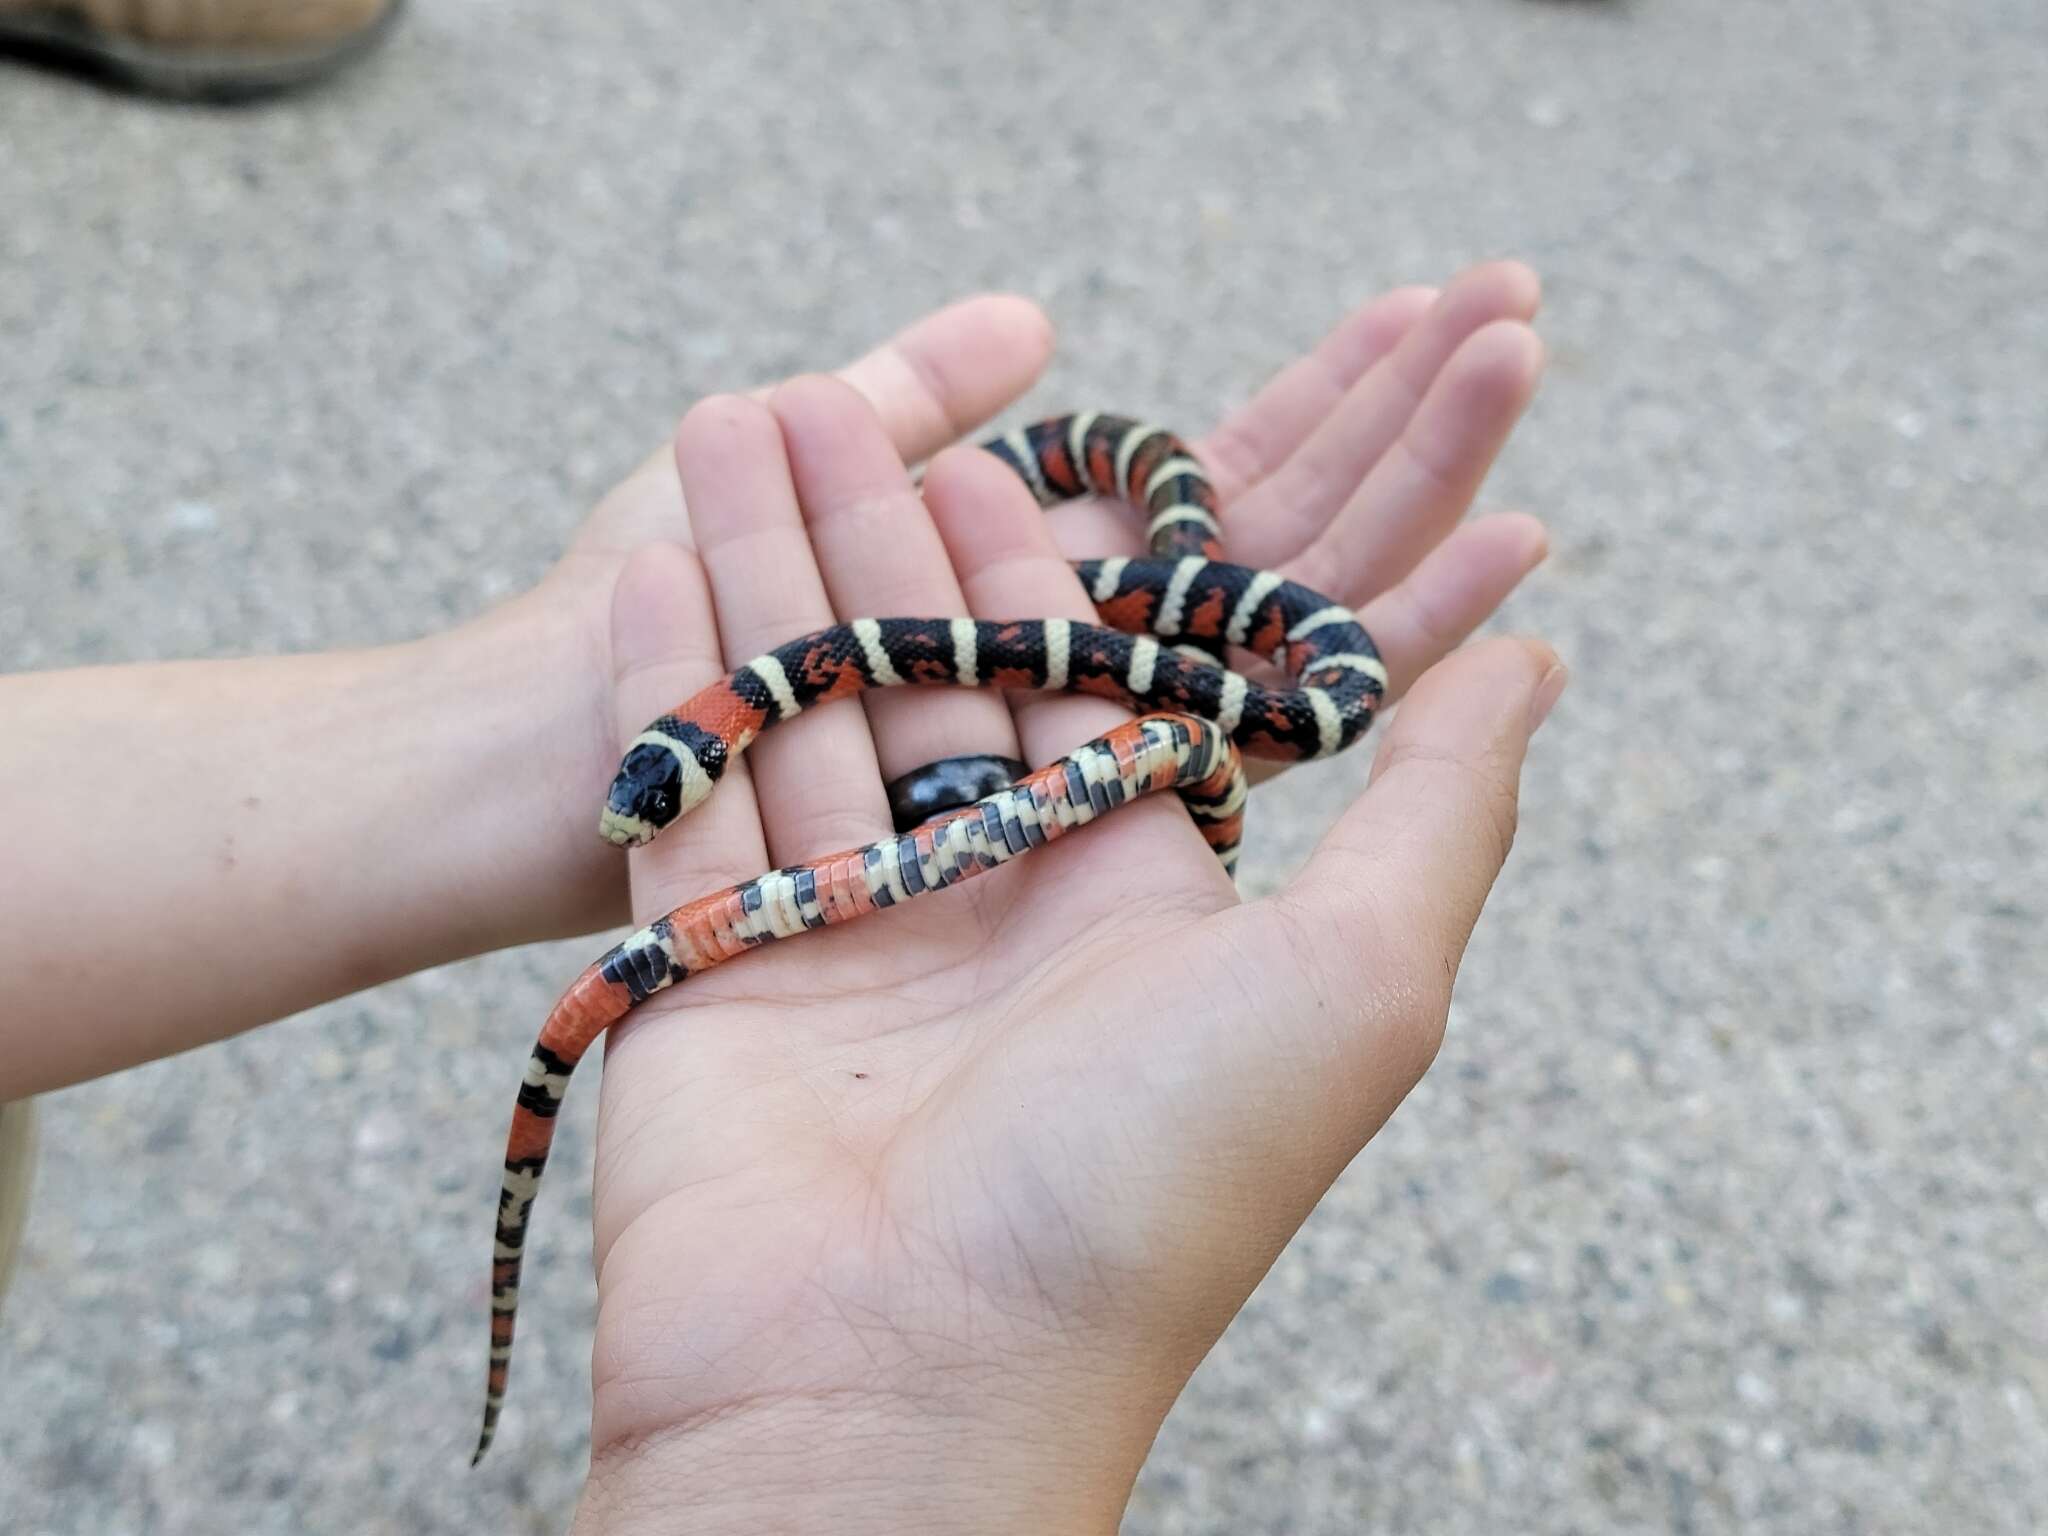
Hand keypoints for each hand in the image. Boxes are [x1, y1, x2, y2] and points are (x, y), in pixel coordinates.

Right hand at [564, 268, 1561, 1533]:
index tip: (974, 446)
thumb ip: (1438, 807)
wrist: (898, 1389)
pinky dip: (666, 681)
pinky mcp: (712, 978)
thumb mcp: (1354, 984)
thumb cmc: (1149, 1192)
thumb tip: (1533, 649)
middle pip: (922, 681)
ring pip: (798, 716)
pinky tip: (646, 557)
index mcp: (1124, 904)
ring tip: (716, 425)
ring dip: (757, 572)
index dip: (1023, 564)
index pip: (1072, 688)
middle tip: (809, 404)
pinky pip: (687, 801)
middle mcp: (981, 918)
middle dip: (864, 537)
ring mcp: (839, 945)